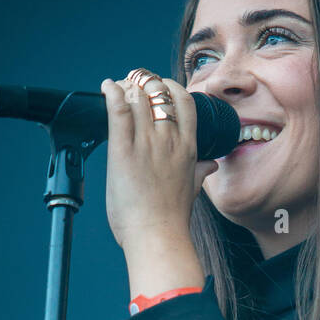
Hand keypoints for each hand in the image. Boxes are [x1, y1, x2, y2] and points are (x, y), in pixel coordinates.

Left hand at [101, 72, 218, 253]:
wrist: (157, 237)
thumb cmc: (171, 219)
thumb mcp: (193, 190)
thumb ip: (200, 172)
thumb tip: (212, 165)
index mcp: (187, 148)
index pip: (184, 100)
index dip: (169, 86)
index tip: (158, 87)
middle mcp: (169, 140)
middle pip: (158, 92)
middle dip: (144, 83)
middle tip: (132, 87)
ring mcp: (147, 144)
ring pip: (138, 96)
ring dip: (126, 87)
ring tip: (118, 89)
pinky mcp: (124, 151)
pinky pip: (118, 110)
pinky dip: (112, 93)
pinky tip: (107, 87)